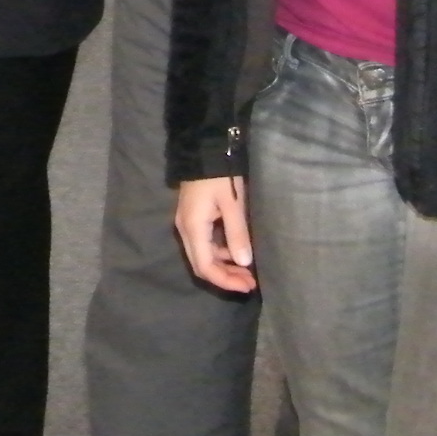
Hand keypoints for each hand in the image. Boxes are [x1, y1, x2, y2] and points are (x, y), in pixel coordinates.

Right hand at [174, 176, 256, 293]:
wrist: (204, 149)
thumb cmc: (220, 176)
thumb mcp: (233, 204)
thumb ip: (237, 234)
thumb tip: (244, 263)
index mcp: (193, 228)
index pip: (205, 267)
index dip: (225, 281)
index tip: (248, 286)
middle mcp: (185, 230)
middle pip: (201, 265)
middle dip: (225, 277)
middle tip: (250, 282)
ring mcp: (187, 224)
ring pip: (203, 255)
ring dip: (224, 266)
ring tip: (247, 270)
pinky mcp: (193, 218)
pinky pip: (204, 244)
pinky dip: (220, 253)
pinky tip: (237, 251)